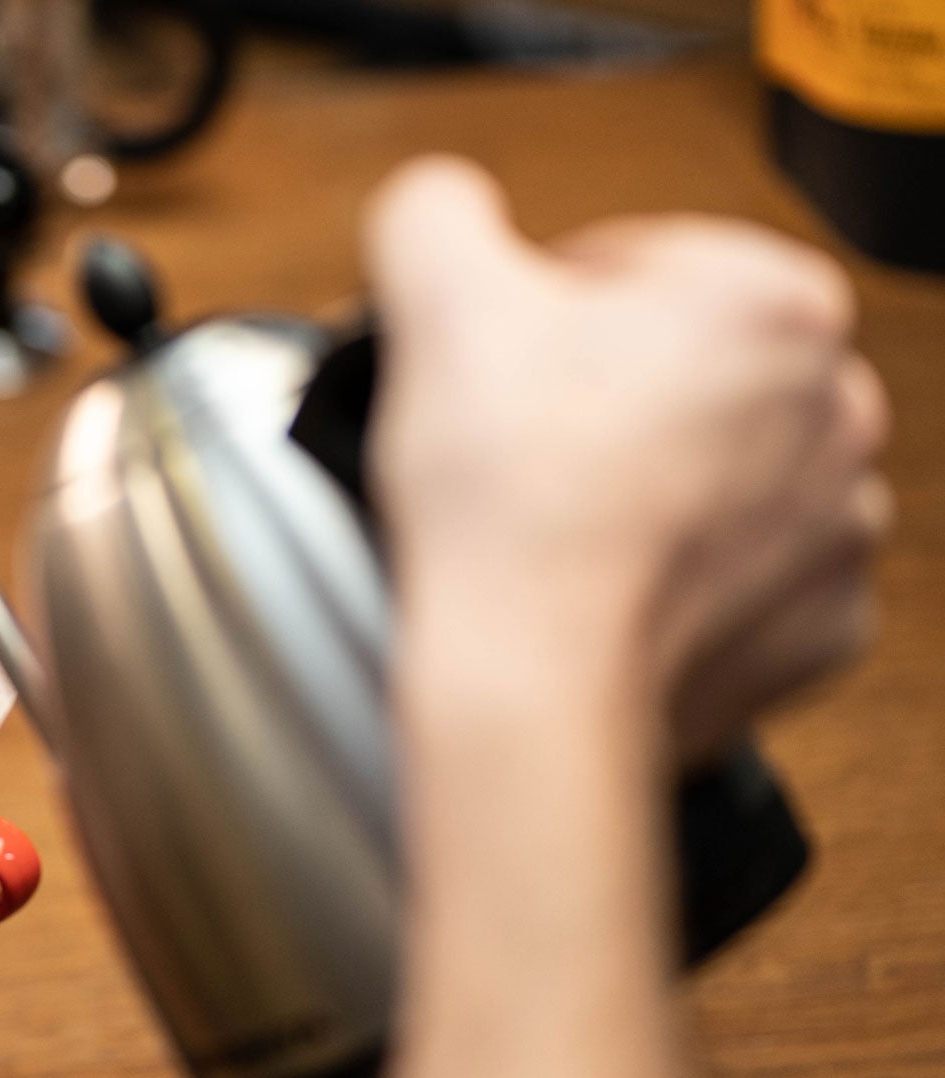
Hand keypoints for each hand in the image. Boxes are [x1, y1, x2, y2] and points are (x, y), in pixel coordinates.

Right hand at [362, 156, 890, 753]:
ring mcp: (835, 525)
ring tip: (556, 514)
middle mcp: (836, 406)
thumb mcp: (433, 287)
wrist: (531, 678)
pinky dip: (681, 573)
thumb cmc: (509, 496)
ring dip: (646, 480)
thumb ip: (436, 207)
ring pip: (716, 469)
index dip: (536, 307)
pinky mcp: (816, 625)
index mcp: (771, 297)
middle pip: (682, 366)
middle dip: (601, 392)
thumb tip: (443, 210)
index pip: (631, 264)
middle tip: (514, 440)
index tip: (495, 364)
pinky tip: (608, 576)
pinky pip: (742, 572)